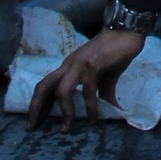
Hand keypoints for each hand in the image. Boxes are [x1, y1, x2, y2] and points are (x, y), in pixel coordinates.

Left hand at [26, 28, 145, 131]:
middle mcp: (69, 65)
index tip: (34, 122)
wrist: (127, 30)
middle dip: (36, 107)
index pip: (46, 85)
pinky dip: (90, 107)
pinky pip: (87, 91)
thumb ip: (102, 91)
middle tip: (33, 127)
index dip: (38, 103)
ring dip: (64, 112)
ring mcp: (79, 64)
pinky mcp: (92, 65)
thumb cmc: (115, 51)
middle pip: (44, 86)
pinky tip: (94, 119)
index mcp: (68, 66)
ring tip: (66, 129)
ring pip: (62, 91)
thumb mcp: (104, 75)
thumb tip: (109, 108)